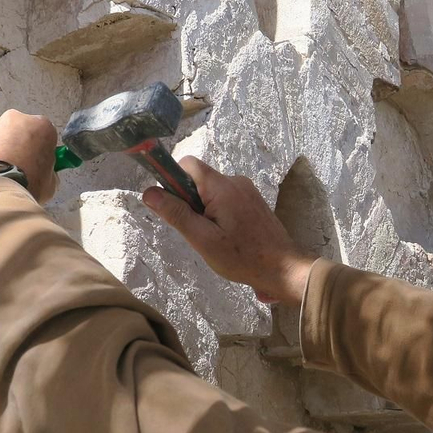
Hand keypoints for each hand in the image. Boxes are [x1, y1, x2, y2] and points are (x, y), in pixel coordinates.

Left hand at [0, 110, 58, 202]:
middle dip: (16, 147)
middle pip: (17, 132)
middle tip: (15, 171)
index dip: (41, 150)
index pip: (44, 133)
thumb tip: (42, 175)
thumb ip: (47, 173)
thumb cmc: (26, 187)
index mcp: (40, 127)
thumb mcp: (50, 185)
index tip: (38, 164)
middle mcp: (13, 120)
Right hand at [142, 156, 316, 305]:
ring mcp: (246, 190)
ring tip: (214, 237)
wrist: (283, 268)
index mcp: (221, 187)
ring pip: (211, 190)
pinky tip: (227, 236)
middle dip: (189, 200)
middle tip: (196, 231)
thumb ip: (177, 214)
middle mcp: (235, 181)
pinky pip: (226, 198)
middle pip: (199, 178)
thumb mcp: (203, 239)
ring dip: (204, 209)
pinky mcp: (253, 200)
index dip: (173, 180)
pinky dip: (218, 212)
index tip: (172, 206)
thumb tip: (149, 192)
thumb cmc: (242, 257)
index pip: (188, 164)